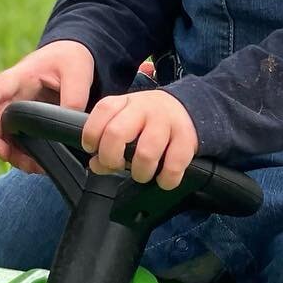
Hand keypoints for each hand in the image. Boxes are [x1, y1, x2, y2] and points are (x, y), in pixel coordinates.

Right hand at [0, 40, 93, 174]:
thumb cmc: (70, 59)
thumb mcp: (77, 72)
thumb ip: (74, 98)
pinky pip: (14, 141)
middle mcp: (10, 95)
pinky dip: (21, 155)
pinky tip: (36, 165)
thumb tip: (68, 128)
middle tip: (8, 157)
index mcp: (19, 77)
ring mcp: (14, 110)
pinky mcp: (21, 122)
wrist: (70, 57)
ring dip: (10, 153)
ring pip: (1, 135)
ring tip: (31, 167)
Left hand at [82, 91, 198, 187]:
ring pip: (145, 154)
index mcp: (126, 102)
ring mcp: (167, 122)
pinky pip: (173, 166)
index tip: (93, 149)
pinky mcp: (187, 138)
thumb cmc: (150, 121)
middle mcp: (145, 108)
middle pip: (116, 134)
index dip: (92, 134)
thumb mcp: (126, 121)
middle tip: (116, 165)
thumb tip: (97, 165)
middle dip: (111, 158)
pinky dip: (166, 179)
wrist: (190, 107)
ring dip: (140, 172)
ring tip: (142, 174)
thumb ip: (106, 142)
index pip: (103, 111)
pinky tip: (163, 178)